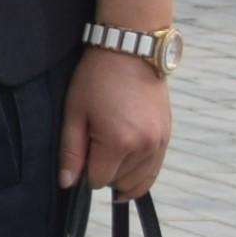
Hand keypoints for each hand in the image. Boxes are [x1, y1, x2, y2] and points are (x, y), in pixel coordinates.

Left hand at [58, 48, 170, 195]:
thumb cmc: (96, 79)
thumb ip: (71, 152)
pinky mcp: (167, 137)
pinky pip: (155, 170)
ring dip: (122, 174)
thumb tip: (68, 184)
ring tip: (110, 150)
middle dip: (104, 172)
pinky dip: (139, 172)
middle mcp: (144, 147)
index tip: (81, 152)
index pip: (98, 181)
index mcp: (118, 142)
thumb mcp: (74, 113)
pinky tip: (126, 163)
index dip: (85, 172)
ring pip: (139, 181)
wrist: (131, 52)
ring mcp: (160, 142)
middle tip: (94, 145)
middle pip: (119, 183)